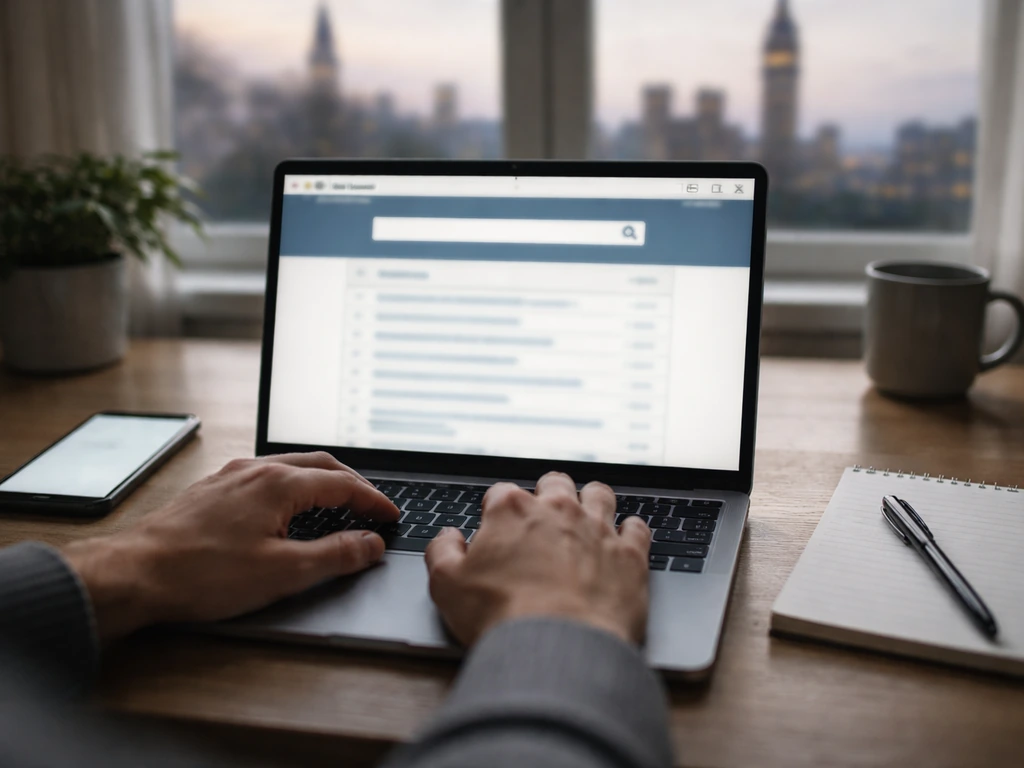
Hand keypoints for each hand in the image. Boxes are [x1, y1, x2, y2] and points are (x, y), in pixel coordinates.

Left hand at [62, 452, 398, 640]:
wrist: (133, 574)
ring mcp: (230, 476)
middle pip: (319, 464)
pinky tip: (285, 509)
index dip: (373, 501)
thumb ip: (334, 556)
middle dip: (352, 482)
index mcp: (278, 484)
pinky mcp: (212, 490)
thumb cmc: (201, 574)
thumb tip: (370, 544)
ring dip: (320, 481)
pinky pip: (264, 476)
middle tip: (371, 505)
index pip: (343, 484)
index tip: (390, 516)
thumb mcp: (282, 573)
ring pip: (289, 466)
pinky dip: (291, 486)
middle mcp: (255, 470)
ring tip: (336, 503)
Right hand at [425, 471, 650, 645]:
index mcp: (511, 511)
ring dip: (591, 500)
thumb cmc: (503, 616)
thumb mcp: (447, 585)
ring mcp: (598, 528)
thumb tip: (447, 538)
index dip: (495, 511)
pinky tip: (625, 538)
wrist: (558, 646)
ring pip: (599, 494)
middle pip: (554, 483)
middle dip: (547, 494)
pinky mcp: (630, 555)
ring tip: (586, 515)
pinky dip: (631, 530)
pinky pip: (637, 528)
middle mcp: (557, 509)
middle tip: (542, 516)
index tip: (496, 528)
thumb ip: (442, 552)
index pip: (500, 494)